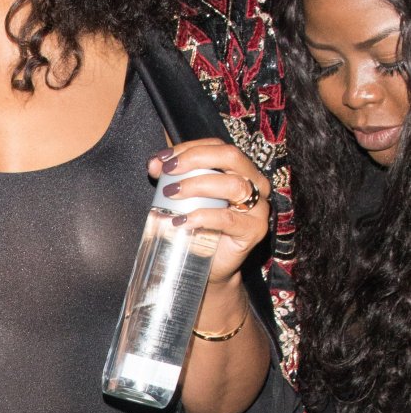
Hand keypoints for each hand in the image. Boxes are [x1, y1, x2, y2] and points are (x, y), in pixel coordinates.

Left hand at [147, 138, 270, 285]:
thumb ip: (172, 178)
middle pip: (230, 157)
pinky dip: (202, 216)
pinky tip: (182, 221)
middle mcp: (255, 183)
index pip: (217, 146)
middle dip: (195, 159)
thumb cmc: (198, 226)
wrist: (208, 265)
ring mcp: (259, 207)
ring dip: (197, 185)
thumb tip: (154, 164)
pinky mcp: (254, 230)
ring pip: (233, 185)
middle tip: (168, 171)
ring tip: (172, 195)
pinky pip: (228, 219)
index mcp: (240, 169)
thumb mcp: (184, 198)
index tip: (163, 159)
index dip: (189, 148)